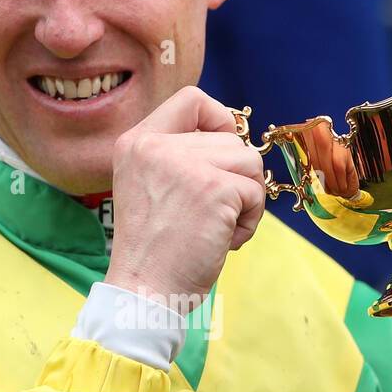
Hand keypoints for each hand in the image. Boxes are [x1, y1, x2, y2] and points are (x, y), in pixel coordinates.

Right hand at [104, 86, 266, 310]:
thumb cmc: (153, 251)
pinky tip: (223, 241)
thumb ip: (178, 158)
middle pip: (230, 138)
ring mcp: (185, 165)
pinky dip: (249, 222)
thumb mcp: (150, 188)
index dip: (219, 119)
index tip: (223, 151)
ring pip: (249, 162)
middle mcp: (156, 147)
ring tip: (219, 228)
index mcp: (135, 143)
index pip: (191, 99)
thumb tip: (233, 140)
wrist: (144, 291)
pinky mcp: (214, 189)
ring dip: (246, 200)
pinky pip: (255, 193)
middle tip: (214, 214)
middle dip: (235, 177)